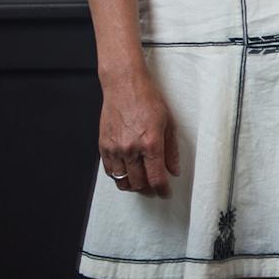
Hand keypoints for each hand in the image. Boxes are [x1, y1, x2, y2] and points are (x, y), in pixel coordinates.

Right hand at [99, 68, 180, 196]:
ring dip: (133, 185)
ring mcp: (115, 149)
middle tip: (154, 186)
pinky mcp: (103, 146)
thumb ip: (171, 150)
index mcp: (151, 143)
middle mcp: (131, 149)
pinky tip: (127, 171)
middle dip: (148, 189)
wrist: (124, 85)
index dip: (162, 190)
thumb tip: (174, 170)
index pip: (156, 178)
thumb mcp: (169, 122)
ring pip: (122, 181)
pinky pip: (110, 171)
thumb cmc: (148, 99)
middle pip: (138, 183)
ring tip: (141, 181)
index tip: (165, 192)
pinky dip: (119, 176)